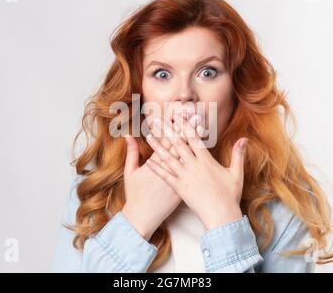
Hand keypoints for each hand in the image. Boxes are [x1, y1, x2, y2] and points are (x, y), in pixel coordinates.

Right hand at [121, 116, 199, 240]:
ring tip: (202, 129)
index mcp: (155, 163)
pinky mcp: (183, 188)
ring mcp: (177, 179)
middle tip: (194, 115)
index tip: (177, 114)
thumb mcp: (130, 172)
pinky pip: (192, 173)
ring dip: (195, 143)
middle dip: (187, 130)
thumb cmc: (135, 194)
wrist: (143, 216)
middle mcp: (169, 169)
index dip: (172, 127)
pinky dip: (198, 162)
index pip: (165, 141)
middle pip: (180, 145)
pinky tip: (205, 154)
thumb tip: (127, 135)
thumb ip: (131, 152)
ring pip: (189, 157)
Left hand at [145, 115, 247, 229]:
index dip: (186, 126)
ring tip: (149, 136)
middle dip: (167, 131)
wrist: (221, 215)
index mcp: (207, 161)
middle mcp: (194, 166)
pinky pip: (166, 176)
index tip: (178, 115)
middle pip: (178, 144)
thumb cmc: (230, 196)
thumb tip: (244, 138)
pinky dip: (157, 168)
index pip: (194, 139)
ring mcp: (185, 177)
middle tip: (158, 120)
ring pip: (169, 158)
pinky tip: (148, 161)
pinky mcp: (179, 188)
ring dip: (158, 147)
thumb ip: (238, 154)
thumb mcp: (236, 173)